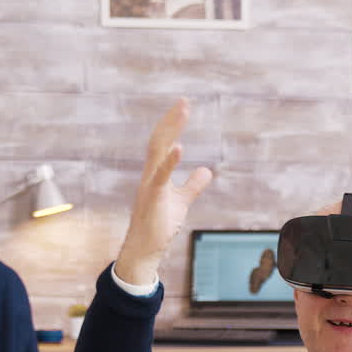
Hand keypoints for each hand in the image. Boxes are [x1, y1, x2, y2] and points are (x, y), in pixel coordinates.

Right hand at [114, 98, 213, 284]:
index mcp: (155, 173)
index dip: (172, 124)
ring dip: (170, 131)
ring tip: (182, 112)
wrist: (145, 250)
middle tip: (184, 101)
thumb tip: (207, 171)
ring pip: (157, 152)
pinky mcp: (152, 199)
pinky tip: (179, 147)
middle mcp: (149, 174)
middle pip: (159, 140)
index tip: (184, 106)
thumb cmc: (160, 225)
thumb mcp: (182, 202)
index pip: (163, 143)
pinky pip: (160, 176)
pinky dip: (169, 161)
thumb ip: (193, 185)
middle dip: (171, 120)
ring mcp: (149, 185)